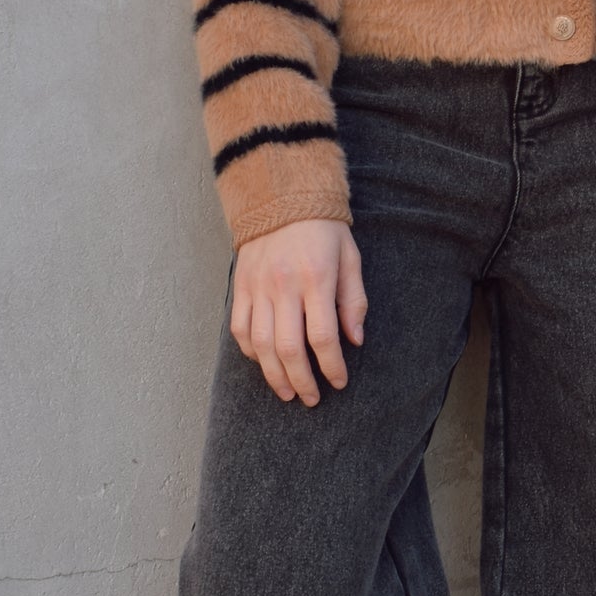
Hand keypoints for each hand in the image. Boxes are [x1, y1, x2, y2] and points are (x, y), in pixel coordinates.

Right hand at [229, 219, 367, 404]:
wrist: (281, 196)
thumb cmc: (323, 229)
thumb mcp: (350, 258)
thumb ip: (354, 301)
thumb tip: (355, 340)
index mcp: (316, 278)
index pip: (323, 336)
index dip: (331, 366)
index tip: (339, 382)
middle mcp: (283, 285)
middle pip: (288, 348)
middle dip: (302, 380)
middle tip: (311, 399)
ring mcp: (258, 287)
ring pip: (261, 345)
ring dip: (274, 375)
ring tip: (287, 391)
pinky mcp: (240, 286)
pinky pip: (240, 328)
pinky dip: (251, 352)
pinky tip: (265, 362)